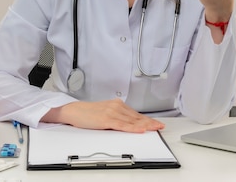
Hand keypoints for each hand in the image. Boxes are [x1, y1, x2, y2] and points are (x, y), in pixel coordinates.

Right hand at [42, 99, 164, 132]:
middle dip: (150, 122)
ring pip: (132, 121)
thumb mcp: (105, 113)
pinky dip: (133, 128)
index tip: (157, 123)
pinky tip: (140, 130)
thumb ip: (116, 117)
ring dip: (145, 125)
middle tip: (161, 126)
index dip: (147, 119)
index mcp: (117, 105)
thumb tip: (127, 124)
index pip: (135, 114)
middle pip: (136, 117)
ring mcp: (112, 112)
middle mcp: (116, 106)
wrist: (74, 111)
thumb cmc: (87, 113)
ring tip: (155, 128)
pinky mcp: (107, 119)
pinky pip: (122, 125)